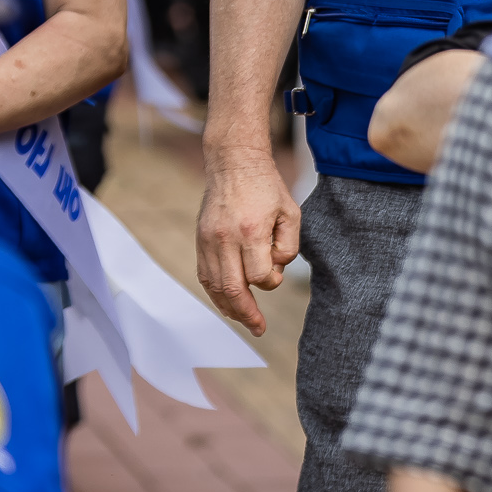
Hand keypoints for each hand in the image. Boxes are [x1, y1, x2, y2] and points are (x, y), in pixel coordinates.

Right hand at [196, 148, 301, 336]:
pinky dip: (216, 293)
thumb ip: (288, 246)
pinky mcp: (200, 240)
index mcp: (251, 231)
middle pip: (232, 289)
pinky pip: (205, 276)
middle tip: (258, 328)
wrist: (234, 163)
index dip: (272, 281)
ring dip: (229, 308)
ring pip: (214, 287)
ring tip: (244, 320)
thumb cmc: (267, 188)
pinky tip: (227, 302)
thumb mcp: (291, 212)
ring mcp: (208, 241)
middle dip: (246, 314)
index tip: (276, 271)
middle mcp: (225, 239)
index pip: (260, 275)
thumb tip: (273, 272)